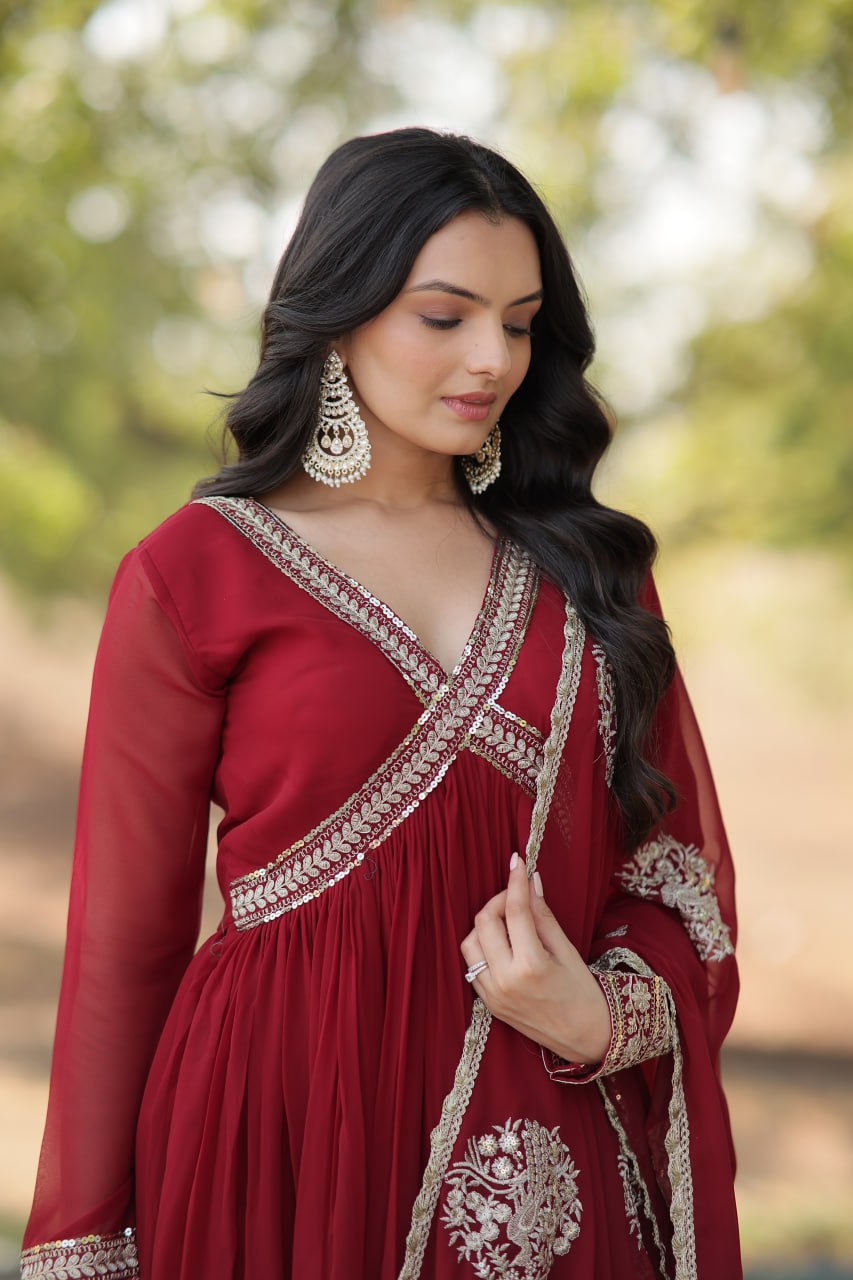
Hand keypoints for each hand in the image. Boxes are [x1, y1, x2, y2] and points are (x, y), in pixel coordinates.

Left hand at [460, 853, 611, 1064]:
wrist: (587, 1038)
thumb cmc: (584, 993)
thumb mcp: (568, 950)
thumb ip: (544, 916)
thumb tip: (531, 882)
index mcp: (531, 966)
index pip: (515, 911)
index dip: (515, 881)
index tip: (518, 862)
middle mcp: (506, 980)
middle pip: (484, 922)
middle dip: (498, 901)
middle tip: (517, 896)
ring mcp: (493, 995)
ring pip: (469, 943)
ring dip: (485, 925)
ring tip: (509, 922)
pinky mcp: (488, 1004)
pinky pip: (472, 965)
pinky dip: (482, 948)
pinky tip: (503, 944)